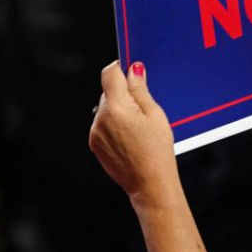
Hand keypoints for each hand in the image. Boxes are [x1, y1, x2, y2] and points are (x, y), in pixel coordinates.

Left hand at [89, 61, 177, 206]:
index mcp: (117, 107)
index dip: (121, 68)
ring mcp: (95, 132)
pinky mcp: (94, 144)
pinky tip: (129, 138)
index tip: (131, 71)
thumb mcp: (155, 115)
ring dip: (118, 110)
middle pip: (108, 92)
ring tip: (137, 129)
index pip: (110, 73)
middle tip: (143, 109)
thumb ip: (140, 89)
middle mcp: (100, 118)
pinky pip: (102, 125)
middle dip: (123, 94)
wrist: (149, 183)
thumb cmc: (157, 151)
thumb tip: (133, 69)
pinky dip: (113, 125)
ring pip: (105, 109)